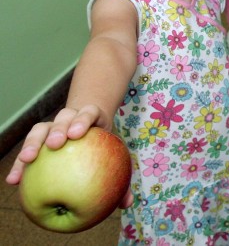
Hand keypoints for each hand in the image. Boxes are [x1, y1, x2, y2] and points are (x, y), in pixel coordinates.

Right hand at [5, 106, 132, 208]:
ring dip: (33, 143)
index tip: (77, 133)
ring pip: (41, 129)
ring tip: (27, 160)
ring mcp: (53, 125)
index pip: (89, 112)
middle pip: (63, 117)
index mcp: (93, 117)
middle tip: (55, 144)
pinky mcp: (39, 138)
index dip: (83, 120)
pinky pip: (29, 148)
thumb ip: (122, 178)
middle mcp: (71, 117)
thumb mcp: (117, 157)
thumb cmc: (106, 147)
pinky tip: (14, 180)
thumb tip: (127, 204)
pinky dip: (20, 163)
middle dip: (58, 129)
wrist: (89, 128)